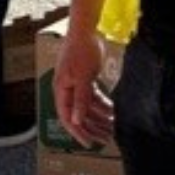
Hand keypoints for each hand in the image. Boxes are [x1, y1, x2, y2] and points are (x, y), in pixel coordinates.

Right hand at [54, 28, 113, 148]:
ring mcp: (77, 86)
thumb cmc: (81, 50)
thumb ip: (81, 100)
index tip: (90, 143)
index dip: (78, 132)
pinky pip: (94, 98)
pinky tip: (113, 112)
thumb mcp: (83, 77)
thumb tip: (77, 121)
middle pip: (79, 116)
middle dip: (93, 128)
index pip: (68, 118)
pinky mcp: (86, 80)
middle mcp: (67, 90)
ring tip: (113, 127)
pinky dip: (103, 105)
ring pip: (88, 108)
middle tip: (106, 139)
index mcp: (61, 91)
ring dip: (100, 117)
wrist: (87, 31)